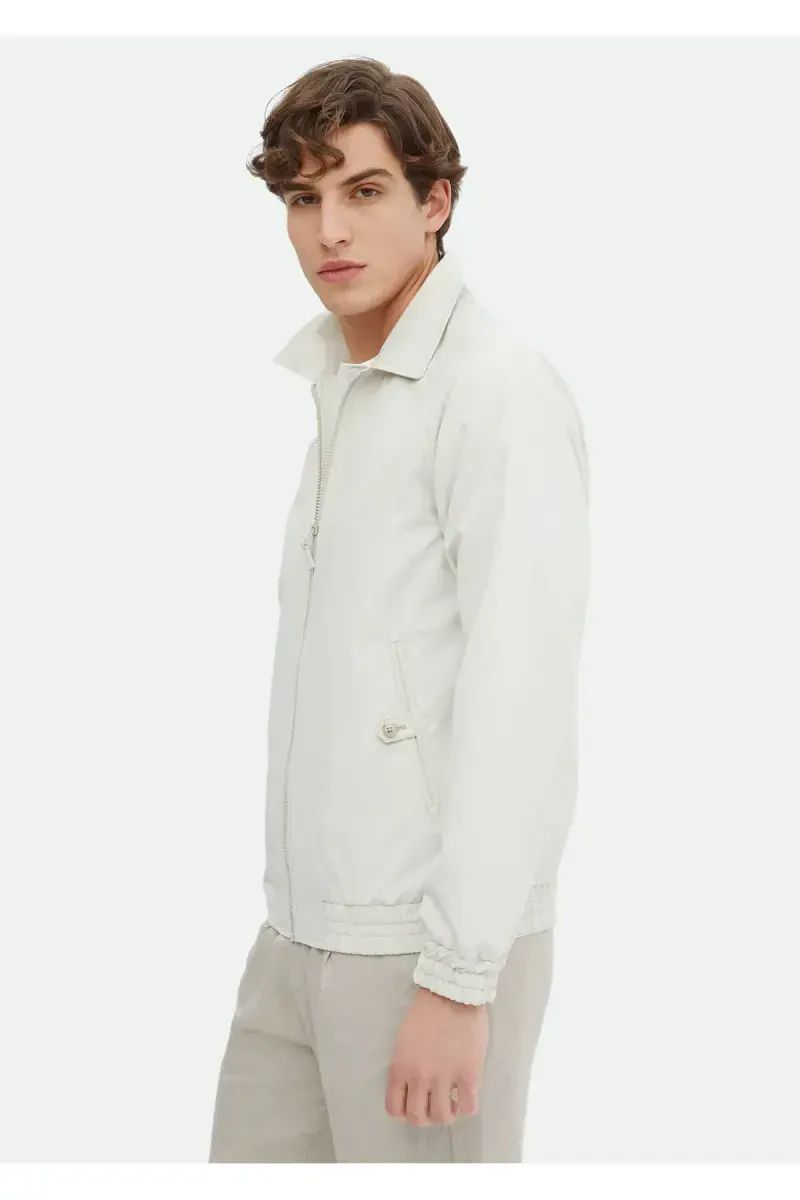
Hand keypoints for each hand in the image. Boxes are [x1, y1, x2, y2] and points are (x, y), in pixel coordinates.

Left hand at [385, 985, 488, 1125]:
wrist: (452, 993)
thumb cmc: (426, 1010)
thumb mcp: (404, 1039)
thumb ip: (406, 1065)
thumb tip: (413, 1086)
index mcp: (400, 1067)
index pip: (394, 1109)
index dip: (405, 1112)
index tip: (415, 1104)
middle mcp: (419, 1077)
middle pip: (418, 1117)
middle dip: (426, 1116)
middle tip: (434, 1104)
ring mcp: (444, 1077)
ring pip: (442, 1116)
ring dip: (447, 1113)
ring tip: (452, 1101)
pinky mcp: (468, 1075)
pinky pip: (468, 1107)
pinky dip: (467, 1107)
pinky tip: (467, 1095)